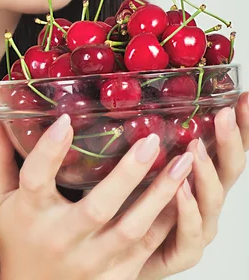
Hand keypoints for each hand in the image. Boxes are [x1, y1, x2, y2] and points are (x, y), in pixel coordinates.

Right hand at [0, 111, 194, 279]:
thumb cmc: (17, 239)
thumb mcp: (0, 199)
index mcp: (30, 213)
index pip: (35, 180)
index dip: (49, 150)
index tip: (66, 121)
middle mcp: (62, 238)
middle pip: (98, 207)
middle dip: (127, 174)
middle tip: (151, 141)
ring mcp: (92, 260)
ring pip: (132, 229)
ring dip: (160, 195)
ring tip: (183, 163)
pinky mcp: (115, 274)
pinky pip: (147, 247)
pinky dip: (167, 220)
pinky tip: (185, 194)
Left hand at [136, 92, 248, 279]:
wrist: (114, 253)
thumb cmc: (131, 203)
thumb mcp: (142, 162)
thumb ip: (150, 137)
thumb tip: (143, 96)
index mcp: (201, 175)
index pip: (226, 147)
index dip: (240, 125)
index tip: (244, 98)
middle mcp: (205, 200)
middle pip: (229, 170)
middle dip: (230, 141)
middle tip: (224, 115)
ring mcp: (198, 227)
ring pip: (213, 200)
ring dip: (206, 173)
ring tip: (196, 149)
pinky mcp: (181, 253)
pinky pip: (191, 235)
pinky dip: (188, 213)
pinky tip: (181, 193)